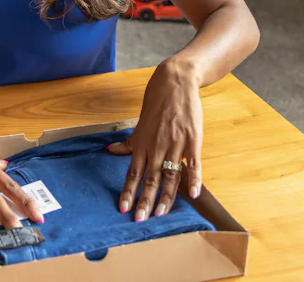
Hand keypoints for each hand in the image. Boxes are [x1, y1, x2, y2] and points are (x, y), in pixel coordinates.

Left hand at [107, 58, 203, 221]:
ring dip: (165, 197)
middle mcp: (156, 147)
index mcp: (142, 144)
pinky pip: (193, 164)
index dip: (128, 191)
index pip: (133, 173)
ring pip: (170, 176)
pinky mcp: (192, 142)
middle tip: (139, 219)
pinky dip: (194, 180)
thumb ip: (128, 142)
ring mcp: (175, 145)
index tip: (123, 208)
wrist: (175, 84)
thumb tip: (110, 150)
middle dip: (144, 200)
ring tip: (160, 214)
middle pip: (149, 179)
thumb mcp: (139, 124)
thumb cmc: (156, 105)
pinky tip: (193, 194)